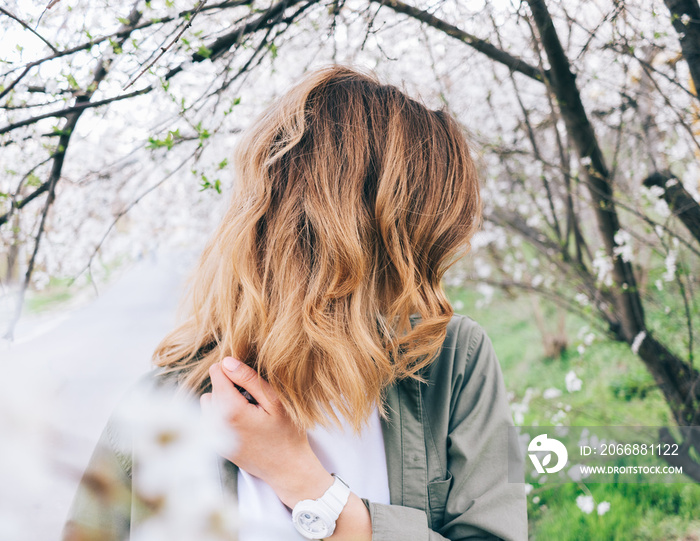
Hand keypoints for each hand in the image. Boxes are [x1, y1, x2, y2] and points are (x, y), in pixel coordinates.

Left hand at [200, 357, 332, 507]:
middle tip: (254, 401)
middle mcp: (216, 423)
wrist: (287, 469)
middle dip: (231, 388)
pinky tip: (243, 424)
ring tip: (247, 412)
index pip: (216, 372)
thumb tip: (227, 361)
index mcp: (231, 410)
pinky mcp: (215, 444)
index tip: (250, 382)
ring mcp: (214, 436)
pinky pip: (211, 419)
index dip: (234, 371)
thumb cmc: (287, 434)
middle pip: (213, 387)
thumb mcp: (274, 402)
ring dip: (224, 402)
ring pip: (209, 403)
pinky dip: (223, 416)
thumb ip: (249, 379)